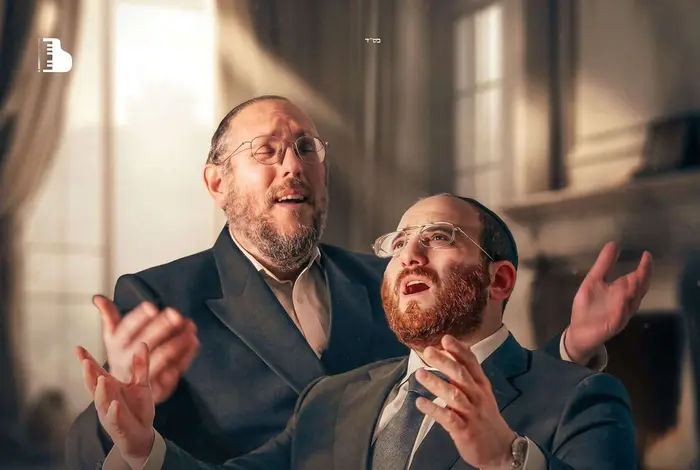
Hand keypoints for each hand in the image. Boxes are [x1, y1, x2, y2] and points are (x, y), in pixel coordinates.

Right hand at [76, 343, 155, 463]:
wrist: (142, 434)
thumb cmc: (137, 408)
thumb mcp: (141, 384)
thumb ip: (140, 365)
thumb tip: (142, 343)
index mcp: (109, 388)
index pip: (96, 372)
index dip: (86, 360)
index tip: (78, 348)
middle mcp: (105, 400)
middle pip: (93, 386)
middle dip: (89, 375)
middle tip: (87, 362)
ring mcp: (109, 413)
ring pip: (102, 402)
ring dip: (101, 392)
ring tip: (102, 379)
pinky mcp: (118, 427)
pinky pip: (114, 419)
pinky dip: (113, 412)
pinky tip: (115, 404)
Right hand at [95, 295, 199, 403]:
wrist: (124, 392)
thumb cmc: (123, 356)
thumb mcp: (112, 337)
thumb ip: (109, 317)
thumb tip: (97, 298)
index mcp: (116, 345)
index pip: (126, 329)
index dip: (139, 318)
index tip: (151, 307)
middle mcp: (127, 361)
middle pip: (146, 341)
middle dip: (162, 326)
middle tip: (176, 314)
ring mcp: (143, 375)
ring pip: (162, 356)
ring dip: (179, 340)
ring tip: (190, 327)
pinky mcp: (158, 387)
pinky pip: (175, 370)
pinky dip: (187, 355)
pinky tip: (194, 342)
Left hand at [415, 335, 515, 469]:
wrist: (501, 449)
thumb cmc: (485, 417)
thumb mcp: (480, 393)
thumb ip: (464, 375)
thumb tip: (447, 354)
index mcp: (481, 385)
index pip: (471, 364)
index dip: (459, 350)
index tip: (446, 338)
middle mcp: (477, 397)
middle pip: (461, 375)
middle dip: (445, 362)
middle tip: (428, 351)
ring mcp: (471, 414)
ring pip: (454, 395)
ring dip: (436, 383)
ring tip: (419, 373)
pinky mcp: (465, 431)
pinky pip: (448, 418)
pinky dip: (434, 409)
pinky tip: (420, 402)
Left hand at [567, 242, 652, 363]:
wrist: (579, 330)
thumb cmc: (589, 306)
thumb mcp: (593, 281)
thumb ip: (604, 264)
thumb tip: (614, 243)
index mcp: (622, 292)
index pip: (637, 278)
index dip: (644, 268)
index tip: (646, 255)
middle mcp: (625, 303)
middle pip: (638, 290)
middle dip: (643, 278)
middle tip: (645, 265)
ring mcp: (619, 315)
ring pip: (631, 303)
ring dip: (633, 292)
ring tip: (635, 279)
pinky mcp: (610, 326)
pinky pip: (619, 318)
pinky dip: (621, 310)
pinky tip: (622, 302)